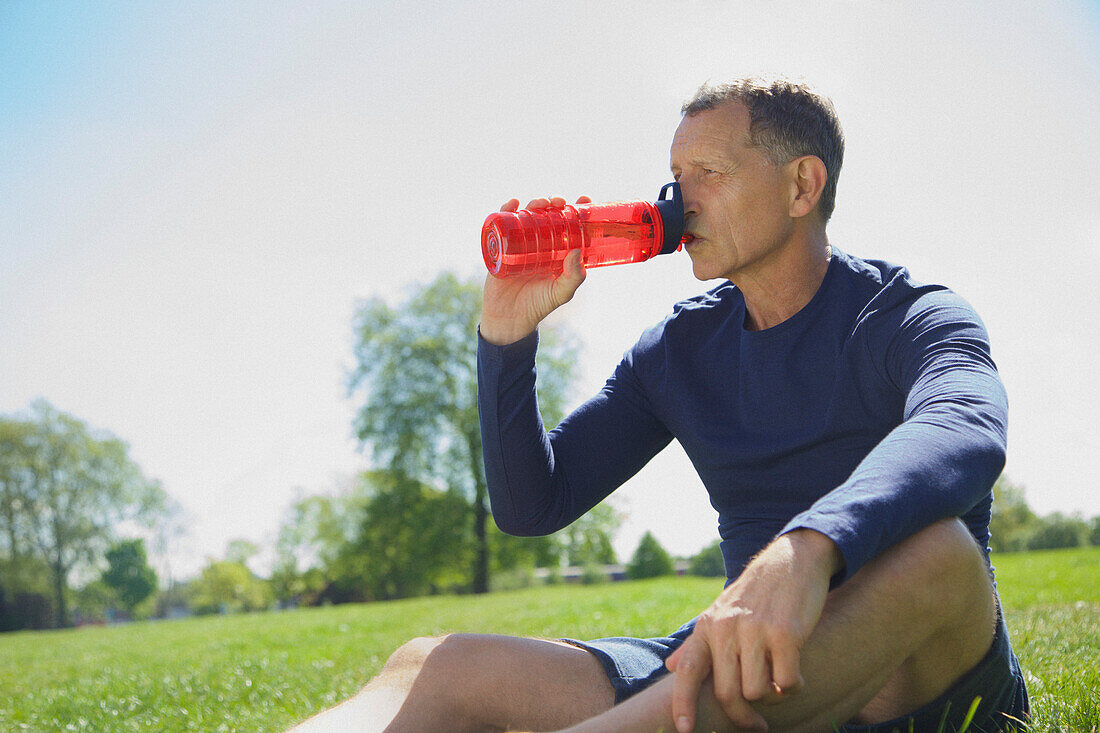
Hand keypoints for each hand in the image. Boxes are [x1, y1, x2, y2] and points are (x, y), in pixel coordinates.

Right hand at [480, 196, 590, 345]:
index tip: (585, 199)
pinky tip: (513, 204)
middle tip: (559, 203)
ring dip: (535, 203)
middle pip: (549, 215)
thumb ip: (573, 277)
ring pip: (529, 216)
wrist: (510, 318)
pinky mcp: (502, 247)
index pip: (571, 226)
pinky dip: (507, 210)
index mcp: (559, 251)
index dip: (578, 210)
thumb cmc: (539, 305)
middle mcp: (541, 244)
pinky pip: (503, 224)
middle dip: (555, 203)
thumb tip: (575, 252)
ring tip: (540, 204)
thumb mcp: (561, 293)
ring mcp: (521, 244)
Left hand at [666, 530, 841, 731]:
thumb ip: (697, 642)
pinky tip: (796, 673)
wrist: (792, 560)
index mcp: (707, 626)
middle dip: (743, 716)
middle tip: (758, 724)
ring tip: (779, 682)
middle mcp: (726, 628)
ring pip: (757, 692)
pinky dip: (793, 687)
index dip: (683, 703)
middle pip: (727, 693)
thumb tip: (670, 667)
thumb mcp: (720, 611)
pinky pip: (785, 682)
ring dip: (772, 697)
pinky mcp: (785, 633)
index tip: (685, 729)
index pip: (688, 671)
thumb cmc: (756, 592)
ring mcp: (755, 630)